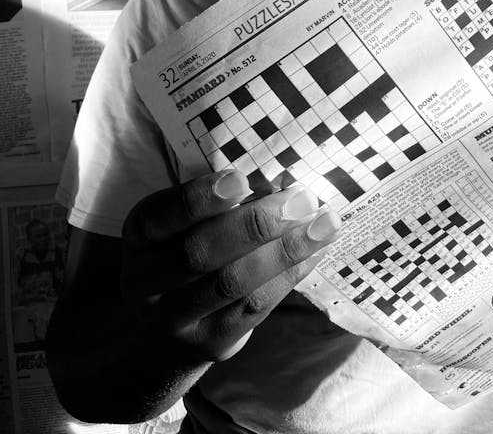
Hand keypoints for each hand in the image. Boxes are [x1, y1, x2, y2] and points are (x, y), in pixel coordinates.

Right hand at [120, 170, 340, 363]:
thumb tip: (277, 178)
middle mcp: (145, 281)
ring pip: (233, 284)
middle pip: (199, 254)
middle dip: (256, 224)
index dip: (199, 198)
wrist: (168, 329)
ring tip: (324, 224)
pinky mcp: (209, 342)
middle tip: (301, 199)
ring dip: (286, 251)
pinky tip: (316, 252)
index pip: (162, 216)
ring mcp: (175, 319)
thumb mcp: (180, 223)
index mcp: (139, 235)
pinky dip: (290, 275)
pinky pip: (254, 308)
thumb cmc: (186, 248)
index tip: (242, 178)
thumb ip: (213, 203)